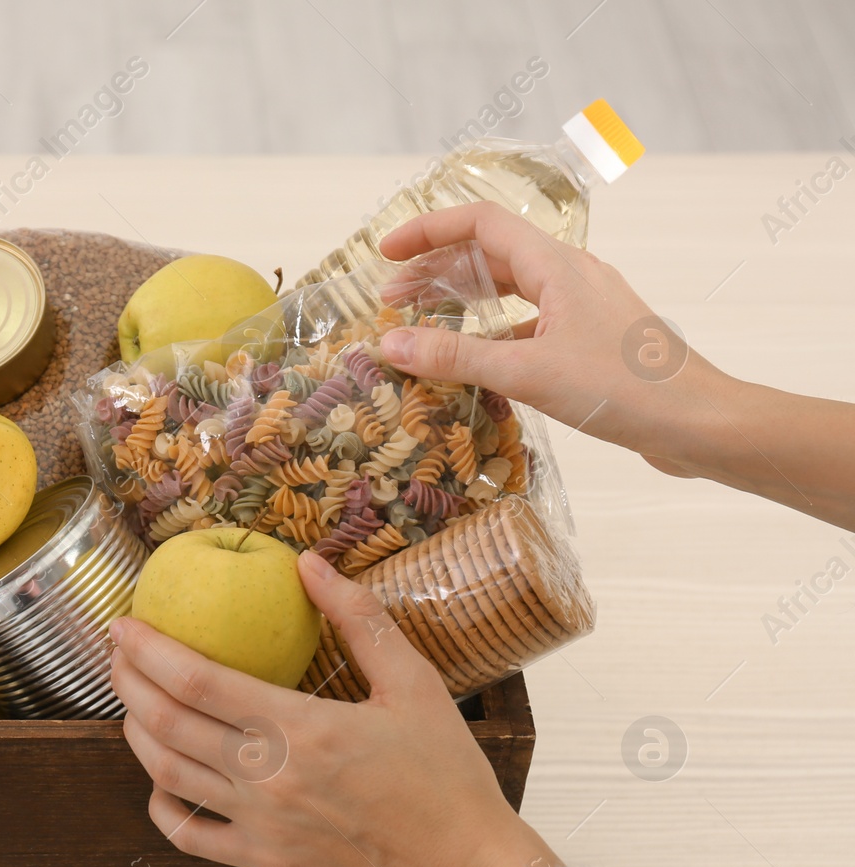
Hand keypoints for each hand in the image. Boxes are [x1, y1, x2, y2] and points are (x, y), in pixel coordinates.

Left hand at [109, 550, 557, 866]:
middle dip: (128, 681)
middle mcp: (268, 778)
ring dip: (136, 734)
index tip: (124, 624)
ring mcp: (260, 826)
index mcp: (301, 728)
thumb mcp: (416, 685)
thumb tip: (309, 565)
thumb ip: (359, 620)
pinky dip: (161, 807)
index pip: (197, 679)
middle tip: (116, 652)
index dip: (149, 649)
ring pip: (168, 776)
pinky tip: (158, 782)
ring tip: (129, 701)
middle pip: (167, 724)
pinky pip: (191, 837)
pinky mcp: (265, 863)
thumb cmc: (448, 778)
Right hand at [376, 201, 730, 477]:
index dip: (428, 230)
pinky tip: (474, 364)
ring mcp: (583, 307)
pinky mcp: (591, 341)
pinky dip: (493, 334)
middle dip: (437, 270)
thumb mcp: (527, 372)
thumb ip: (455, 356)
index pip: (480, 223)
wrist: (698, 422)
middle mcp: (571, 275)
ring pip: (511, 289)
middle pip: (492, 254)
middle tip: (391, 300)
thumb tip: (390, 343)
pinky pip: (529, 323)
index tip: (387, 253)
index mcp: (556, 266)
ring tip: (423, 328)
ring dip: (464, 302)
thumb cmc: (622, 389)